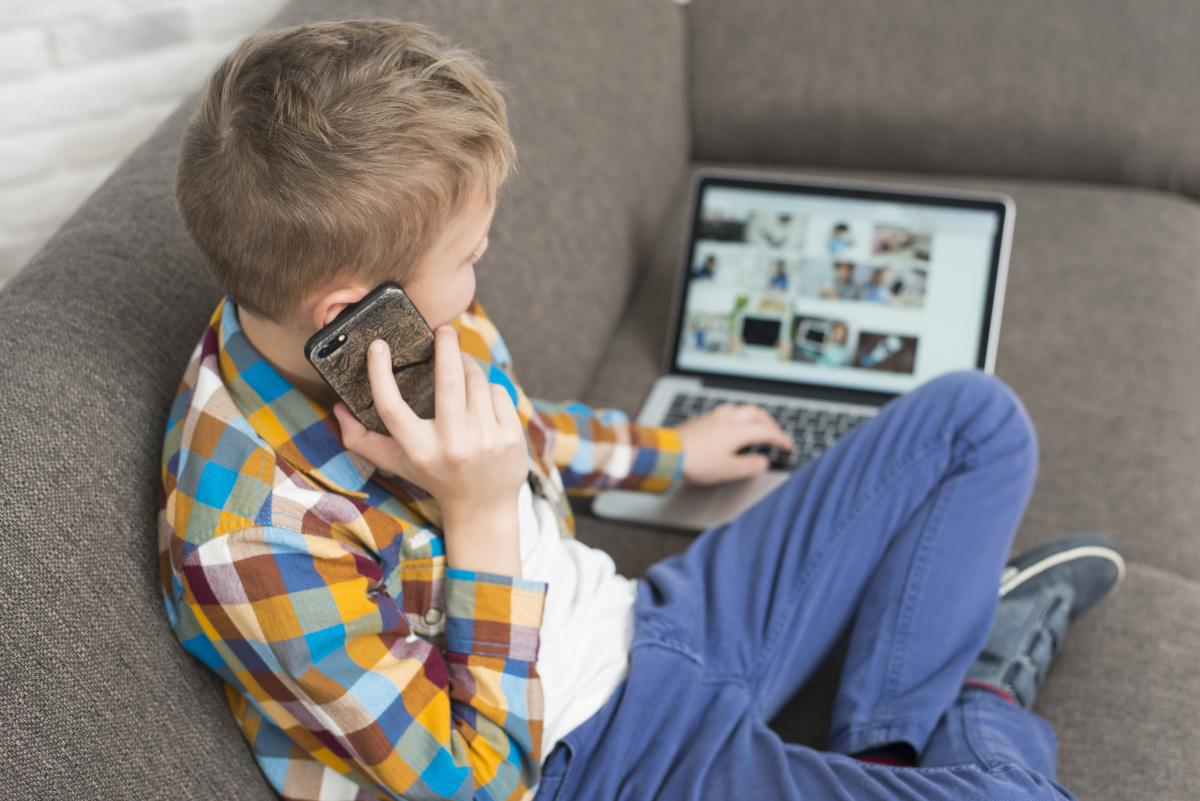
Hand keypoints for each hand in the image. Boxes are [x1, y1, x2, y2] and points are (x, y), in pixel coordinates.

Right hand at [331, 326, 528, 521]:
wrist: (482, 508)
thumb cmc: (434, 477)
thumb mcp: (397, 462)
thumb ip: (362, 439)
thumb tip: (337, 407)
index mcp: (418, 450)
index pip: (391, 407)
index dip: (379, 374)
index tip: (378, 346)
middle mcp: (452, 445)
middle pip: (448, 379)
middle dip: (446, 345)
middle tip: (443, 330)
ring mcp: (485, 440)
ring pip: (476, 380)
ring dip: (468, 366)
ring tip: (462, 368)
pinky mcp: (509, 437)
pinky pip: (497, 391)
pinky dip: (489, 388)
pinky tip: (481, 399)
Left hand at [674, 403, 794, 484]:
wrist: (667, 452)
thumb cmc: (695, 462)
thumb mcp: (727, 470)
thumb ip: (749, 466)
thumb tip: (762, 462)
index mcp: (737, 430)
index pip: (766, 431)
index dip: (780, 439)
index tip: (788, 446)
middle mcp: (727, 418)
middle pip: (756, 413)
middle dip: (770, 423)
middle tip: (777, 434)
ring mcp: (713, 416)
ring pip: (741, 409)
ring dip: (754, 417)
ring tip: (757, 427)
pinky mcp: (703, 419)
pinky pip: (728, 412)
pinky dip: (740, 418)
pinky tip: (734, 427)